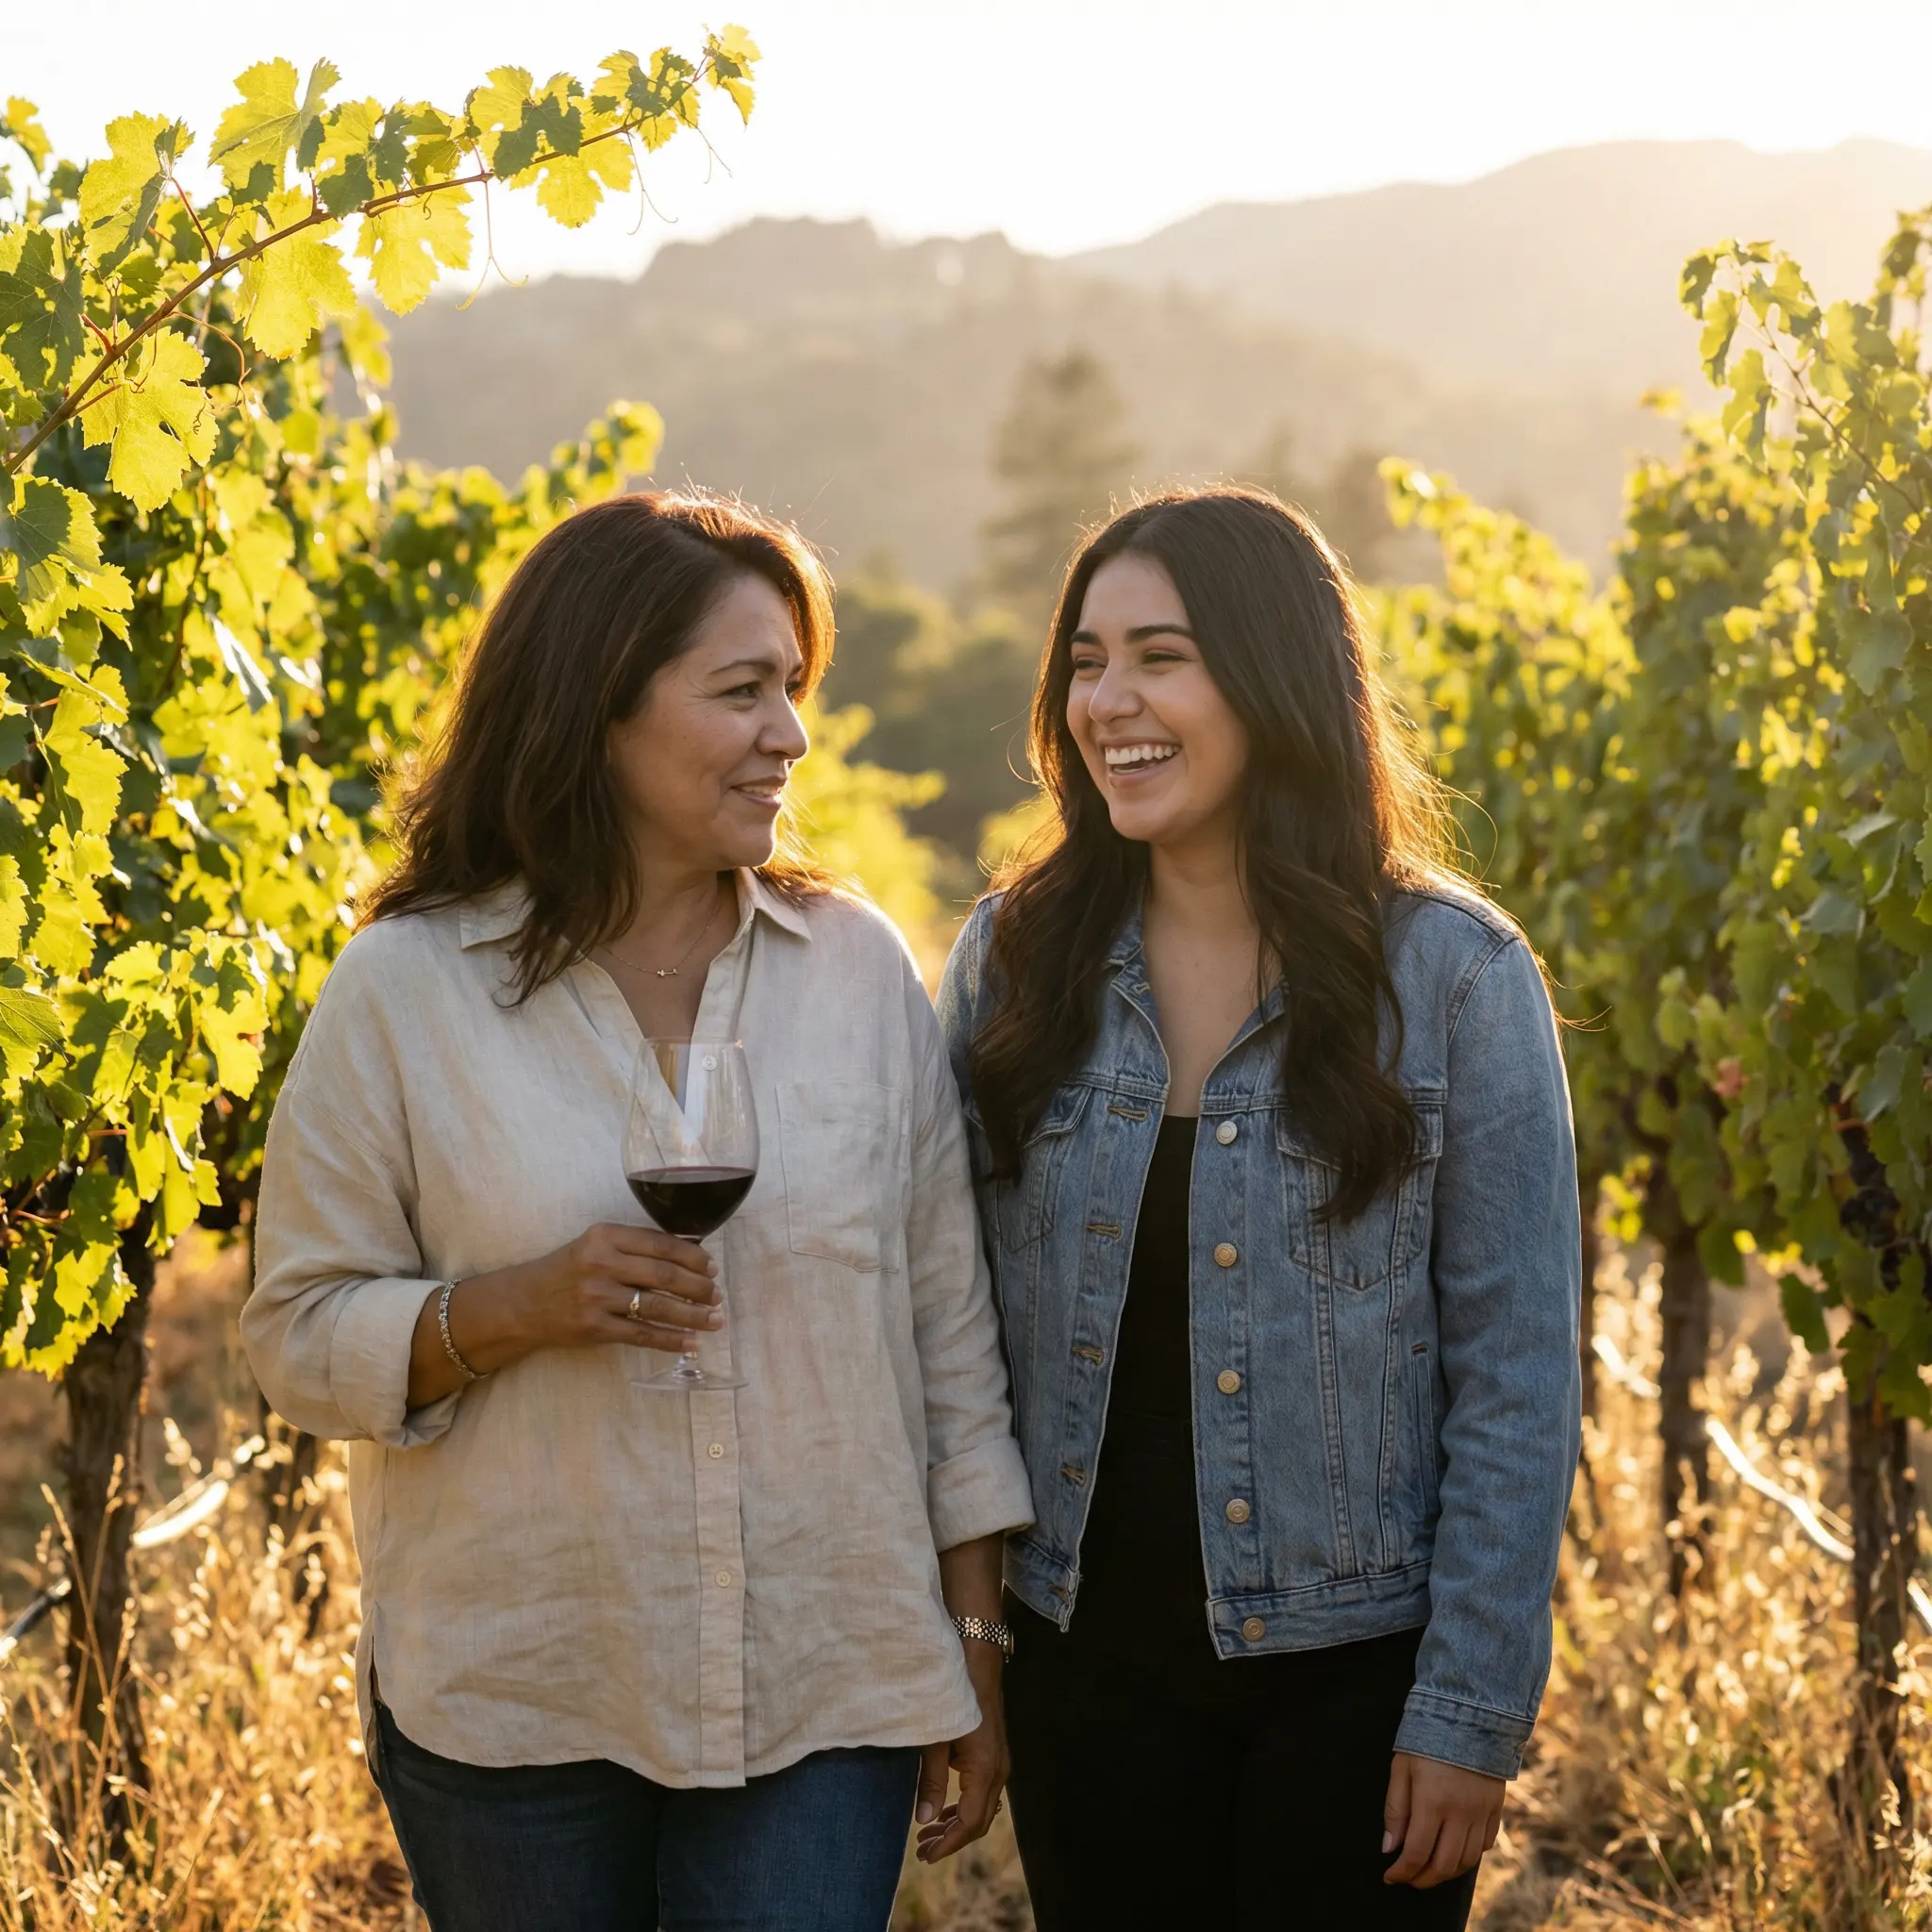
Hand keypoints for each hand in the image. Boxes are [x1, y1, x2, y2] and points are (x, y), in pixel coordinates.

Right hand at [412, 1224, 722, 1403]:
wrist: (524, 1302)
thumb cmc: (568, 1270)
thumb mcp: (597, 1245)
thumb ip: (635, 1247)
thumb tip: (691, 1255)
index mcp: (606, 1235)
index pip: (662, 1243)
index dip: (693, 1258)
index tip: (712, 1268)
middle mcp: (601, 1263)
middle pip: (665, 1275)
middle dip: (699, 1288)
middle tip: (718, 1296)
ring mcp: (597, 1297)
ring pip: (658, 1307)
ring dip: (693, 1316)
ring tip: (715, 1321)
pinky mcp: (594, 1327)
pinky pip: (642, 1334)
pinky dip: (671, 1341)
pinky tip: (691, 1344)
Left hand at [913, 1642, 1007, 1862]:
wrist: (975, 1656)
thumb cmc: (950, 1694)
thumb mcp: (934, 1737)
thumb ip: (931, 1781)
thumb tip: (925, 1821)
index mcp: (984, 1768)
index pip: (969, 1823)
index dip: (948, 1844)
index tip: (925, 1856)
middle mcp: (998, 1769)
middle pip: (979, 1821)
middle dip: (951, 1839)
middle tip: (921, 1851)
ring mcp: (999, 1761)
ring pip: (982, 1808)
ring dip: (957, 1824)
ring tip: (927, 1835)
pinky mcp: (993, 1752)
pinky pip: (982, 1792)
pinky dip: (964, 1806)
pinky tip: (943, 1809)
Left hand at [1381, 1751, 1503, 1887]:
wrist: (1468, 1715)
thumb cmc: (1426, 1739)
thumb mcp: (1401, 1768)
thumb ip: (1395, 1810)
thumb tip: (1389, 1848)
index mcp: (1432, 1802)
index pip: (1417, 1853)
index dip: (1402, 1872)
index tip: (1390, 1876)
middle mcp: (1460, 1814)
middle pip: (1444, 1865)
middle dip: (1423, 1879)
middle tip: (1409, 1878)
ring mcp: (1482, 1813)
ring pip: (1466, 1861)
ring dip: (1446, 1872)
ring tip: (1429, 1869)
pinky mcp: (1496, 1809)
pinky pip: (1485, 1845)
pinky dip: (1468, 1856)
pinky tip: (1454, 1851)